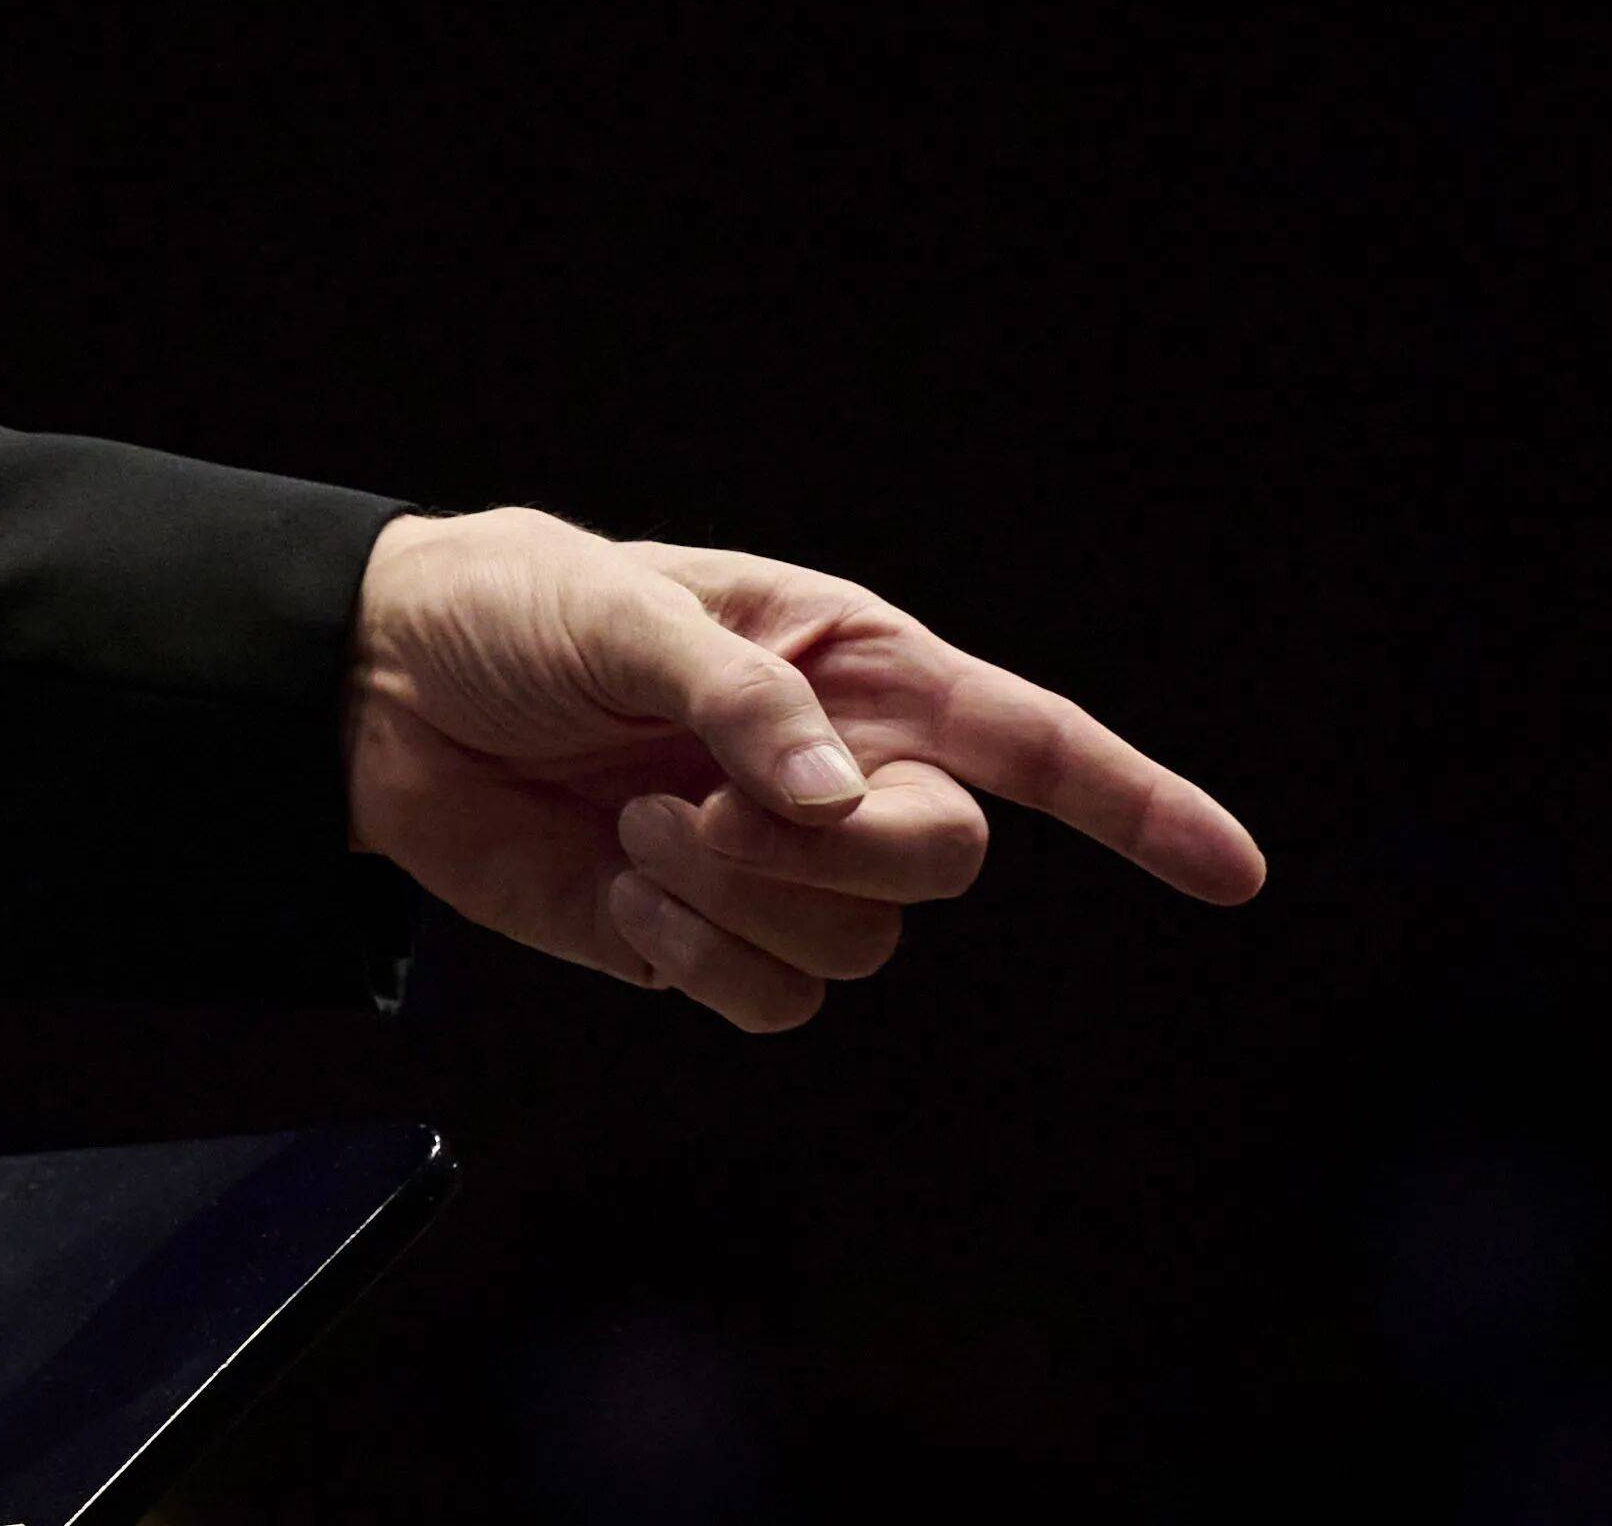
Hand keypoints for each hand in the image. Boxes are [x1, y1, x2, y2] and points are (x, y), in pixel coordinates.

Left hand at [344, 505, 1264, 1032]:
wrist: (381, 692)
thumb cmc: (506, 611)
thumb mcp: (618, 611)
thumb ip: (736, 698)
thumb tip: (835, 797)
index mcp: (847, 663)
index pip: (1028, 740)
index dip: (1137, 803)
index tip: (1231, 870)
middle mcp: (837, 767)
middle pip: (945, 862)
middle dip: (841, 854)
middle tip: (708, 807)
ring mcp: (778, 862)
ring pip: (860, 944)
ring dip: (741, 902)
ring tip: (638, 830)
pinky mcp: (707, 938)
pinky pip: (772, 1000)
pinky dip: (700, 962)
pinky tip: (624, 896)